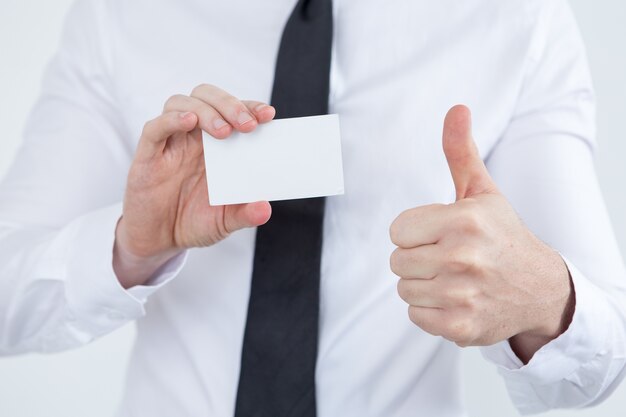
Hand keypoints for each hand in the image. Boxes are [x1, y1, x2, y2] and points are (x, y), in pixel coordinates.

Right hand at [114, 84, 274, 287]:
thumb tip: (265, 210)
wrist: (159, 240)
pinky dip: (171, 120)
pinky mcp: (148, 154)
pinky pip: (155, 128)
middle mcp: (194, 137)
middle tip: (247, 124)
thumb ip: (245, 214)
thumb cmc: (193, 222)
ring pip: (182, 103)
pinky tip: (188, 122)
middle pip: (207, 97)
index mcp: (218, 145)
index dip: (249, 107)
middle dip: (230, 104)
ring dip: (205, 110)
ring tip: (224, 131)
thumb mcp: (225, 222)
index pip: (233, 112)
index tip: (267, 115)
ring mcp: (171, 143)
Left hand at [389, 105, 573, 360]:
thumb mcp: (483, 192)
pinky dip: (431, 310)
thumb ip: (461, 152)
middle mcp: (463, 257)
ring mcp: (463, 295)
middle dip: (418, 258)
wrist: (540, 288)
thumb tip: (456, 109)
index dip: (415, 233)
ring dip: (423, 285)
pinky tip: (457, 299)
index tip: (439, 234)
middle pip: (397, 261)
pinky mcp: (461, 327)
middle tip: (449, 257)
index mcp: (464, 220)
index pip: (397, 231)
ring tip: (454, 278)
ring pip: (404, 289)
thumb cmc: (503, 236)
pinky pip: (416, 316)